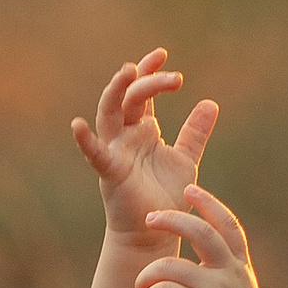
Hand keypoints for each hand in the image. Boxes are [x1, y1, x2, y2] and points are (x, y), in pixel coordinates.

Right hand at [73, 51, 217, 247]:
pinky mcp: (111, 173)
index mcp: (142, 129)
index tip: (162, 54)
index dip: (149, 71)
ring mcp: (116, 151)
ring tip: (127, 71)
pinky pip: (96, 154)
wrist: (155, 233)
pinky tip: (77, 125)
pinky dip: (85, 140)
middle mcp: (126, 135)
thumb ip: (195, 132)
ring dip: (116, 91)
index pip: (141, 92)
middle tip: (166, 69)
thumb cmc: (164, 196)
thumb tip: (210, 103)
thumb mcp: (185, 158)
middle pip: (129, 97)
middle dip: (144, 79)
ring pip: (110, 114)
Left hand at [135, 186, 272, 287]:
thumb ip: (226, 277)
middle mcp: (230, 273)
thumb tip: (203, 264)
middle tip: (150, 218)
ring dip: (146, 275)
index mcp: (240, 268)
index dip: (209, 204)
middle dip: (172, 219)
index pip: (228, 225)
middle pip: (200, 231)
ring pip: (170, 264)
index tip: (190, 189)